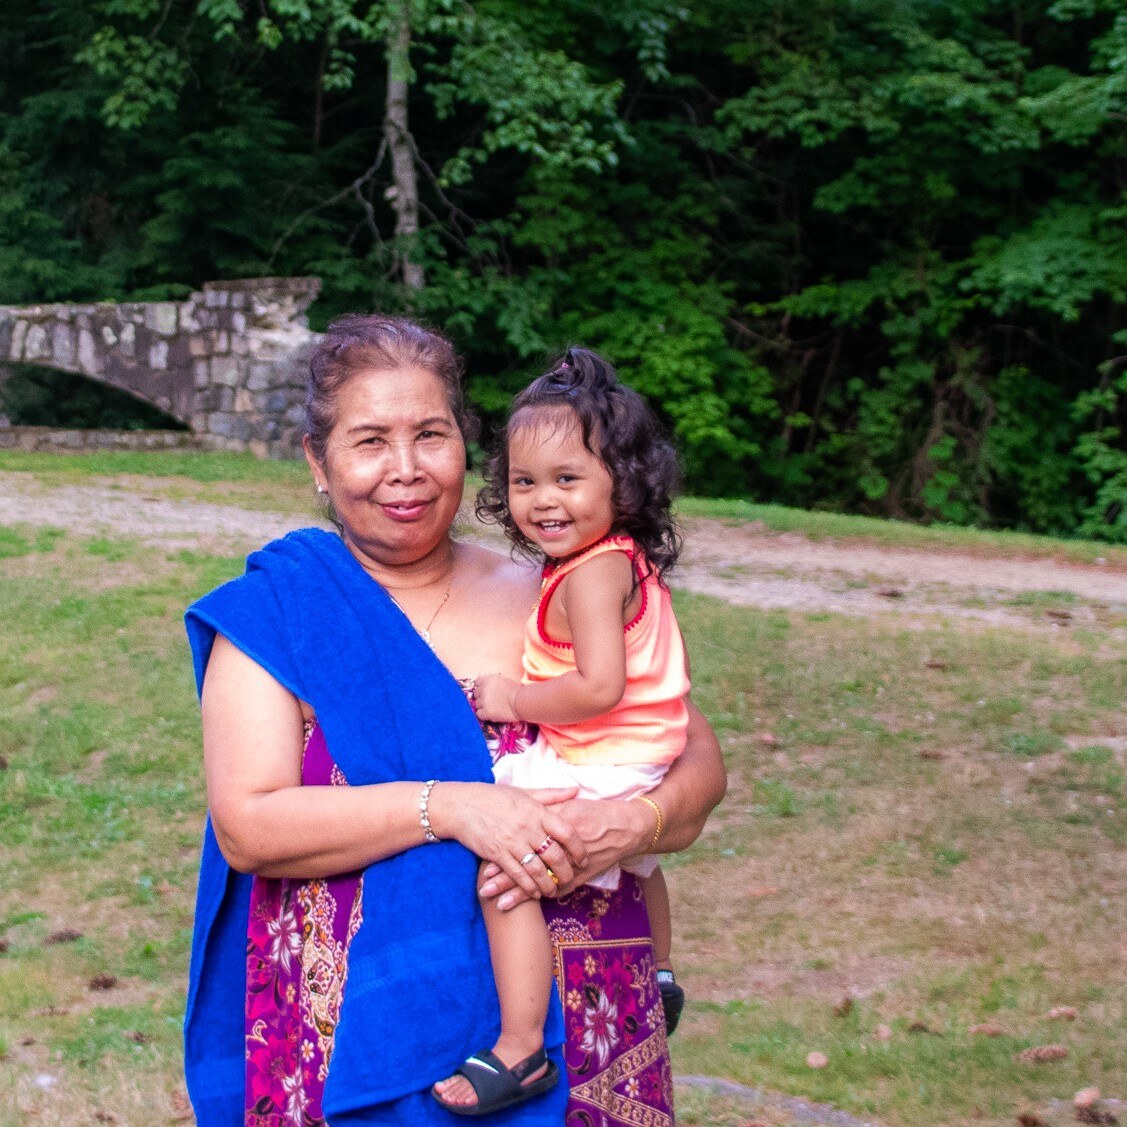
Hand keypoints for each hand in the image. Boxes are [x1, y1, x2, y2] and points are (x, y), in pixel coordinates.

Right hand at [427, 782, 581, 899]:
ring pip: (538, 870)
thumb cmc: (494, 797)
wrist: (461, 805)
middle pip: (555, 855)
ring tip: (553, 890)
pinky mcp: (497, 855)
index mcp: (536, 811)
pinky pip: (518, 875)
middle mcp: (527, 827)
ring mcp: (512, 842)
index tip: (583, 857)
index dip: (578, 847)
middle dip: (566, 871)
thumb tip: (575, 791)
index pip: (566, 831)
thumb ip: (551, 795)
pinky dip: (529, 887)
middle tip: (571, 879)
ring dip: (548, 884)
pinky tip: (535, 893)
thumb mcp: (524, 792)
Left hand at [473, 673, 521, 721]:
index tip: (484, 691)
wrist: (521, 702)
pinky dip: (484, 715)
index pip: (476, 682)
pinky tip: (492, 714)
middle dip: (482, 697)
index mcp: (488, 679)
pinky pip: (479, 714)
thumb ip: (493, 683)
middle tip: (491, 701)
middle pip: (476, 694)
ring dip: (483, 707)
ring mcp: (484, 700)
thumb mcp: (504, 681)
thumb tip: (487, 687)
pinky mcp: (486, 711)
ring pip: (477, 705)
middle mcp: (484, 688)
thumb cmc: (516, 691)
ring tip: (494, 708)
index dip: (480, 688)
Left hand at [479, 795, 651, 908]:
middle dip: (505, 877)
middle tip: (483, 887)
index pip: (523, 840)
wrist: (626, 827)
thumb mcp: (569, 805)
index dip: (504, 852)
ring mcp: (571, 864)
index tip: (485, 861)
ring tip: (498, 904)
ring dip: (519, 894)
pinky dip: (542, 897)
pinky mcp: (581, 877)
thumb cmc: (596, 812)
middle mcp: (561, 846)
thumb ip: (546, 806)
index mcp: (555, 824)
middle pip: (529, 864)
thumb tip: (521, 809)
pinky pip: (559, 890)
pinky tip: (527, 907)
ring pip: (541, 882)